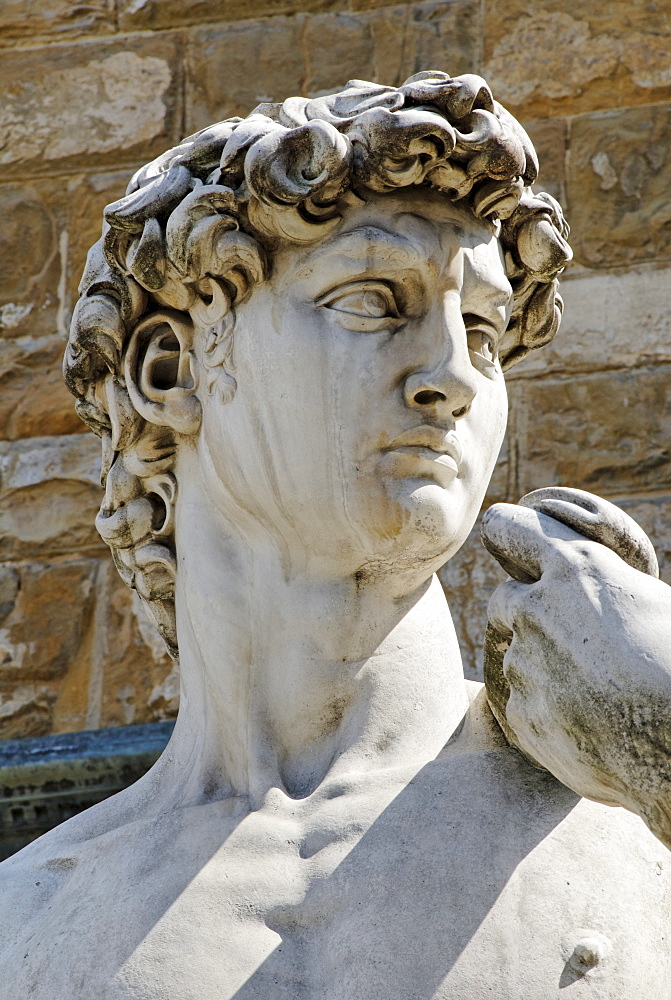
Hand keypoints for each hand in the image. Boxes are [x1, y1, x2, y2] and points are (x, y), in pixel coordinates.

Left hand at [481, 488, 670, 848]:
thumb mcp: (651, 602)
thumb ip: (601, 586)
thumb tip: (586, 591)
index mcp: (575, 569)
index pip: (509, 529)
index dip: (510, 536)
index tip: (509, 541)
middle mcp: (535, 610)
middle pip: (504, 601)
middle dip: (524, 614)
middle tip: (568, 639)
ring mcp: (523, 665)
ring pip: (517, 660)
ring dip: (543, 670)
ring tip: (598, 693)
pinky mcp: (521, 716)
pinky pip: (523, 708)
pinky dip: (547, 715)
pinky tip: (591, 727)